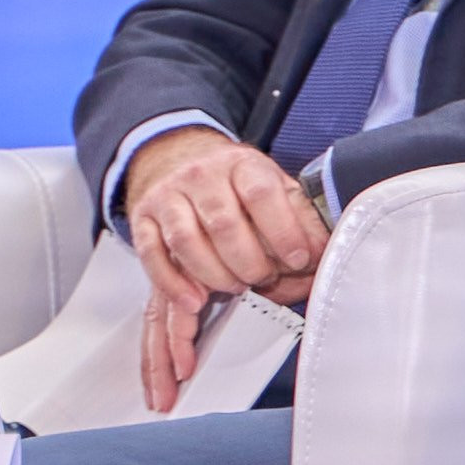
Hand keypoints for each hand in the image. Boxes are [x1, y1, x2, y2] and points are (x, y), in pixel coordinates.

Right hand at [122, 128, 327, 414]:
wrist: (183, 160)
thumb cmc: (239, 186)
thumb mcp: (279, 191)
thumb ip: (302, 222)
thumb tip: (320, 258)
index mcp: (244, 166)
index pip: (261, 194)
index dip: (283, 230)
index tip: (299, 260)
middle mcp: (202, 176)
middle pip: (222, 223)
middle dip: (248, 261)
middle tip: (262, 280)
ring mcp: (168, 197)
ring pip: (185, 241)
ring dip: (213, 275)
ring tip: (235, 290)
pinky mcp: (143, 220)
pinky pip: (152, 255)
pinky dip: (172, 283)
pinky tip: (193, 304)